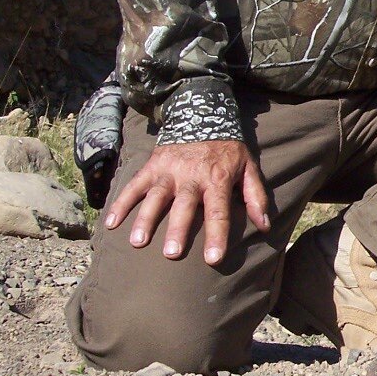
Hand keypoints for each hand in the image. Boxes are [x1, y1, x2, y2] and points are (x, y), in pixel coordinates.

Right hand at [103, 140, 270, 264]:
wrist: (203, 116)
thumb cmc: (228, 151)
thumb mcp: (248, 168)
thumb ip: (256, 197)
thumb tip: (264, 227)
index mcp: (217, 179)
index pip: (218, 211)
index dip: (216, 235)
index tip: (213, 259)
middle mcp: (192, 176)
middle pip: (184, 206)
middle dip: (178, 230)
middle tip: (172, 254)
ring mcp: (169, 171)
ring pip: (156, 197)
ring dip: (146, 219)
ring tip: (137, 241)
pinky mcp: (152, 166)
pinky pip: (134, 185)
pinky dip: (122, 203)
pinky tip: (111, 222)